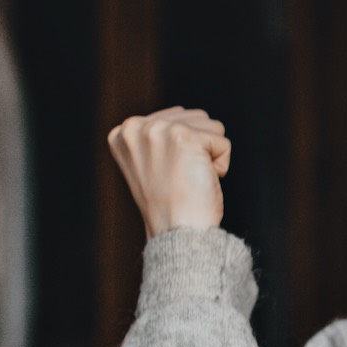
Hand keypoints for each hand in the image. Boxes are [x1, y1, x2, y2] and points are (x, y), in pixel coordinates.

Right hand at [106, 107, 231, 236]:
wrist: (176, 232)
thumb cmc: (170, 205)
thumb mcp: (150, 163)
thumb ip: (158, 137)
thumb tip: (182, 114)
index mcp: (123, 133)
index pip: (175, 117)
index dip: (183, 150)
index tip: (167, 174)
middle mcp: (135, 126)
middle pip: (195, 118)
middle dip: (199, 149)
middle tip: (180, 179)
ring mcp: (158, 129)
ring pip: (212, 127)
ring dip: (210, 155)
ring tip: (190, 179)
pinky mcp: (184, 136)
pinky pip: (223, 143)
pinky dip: (221, 165)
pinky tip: (201, 181)